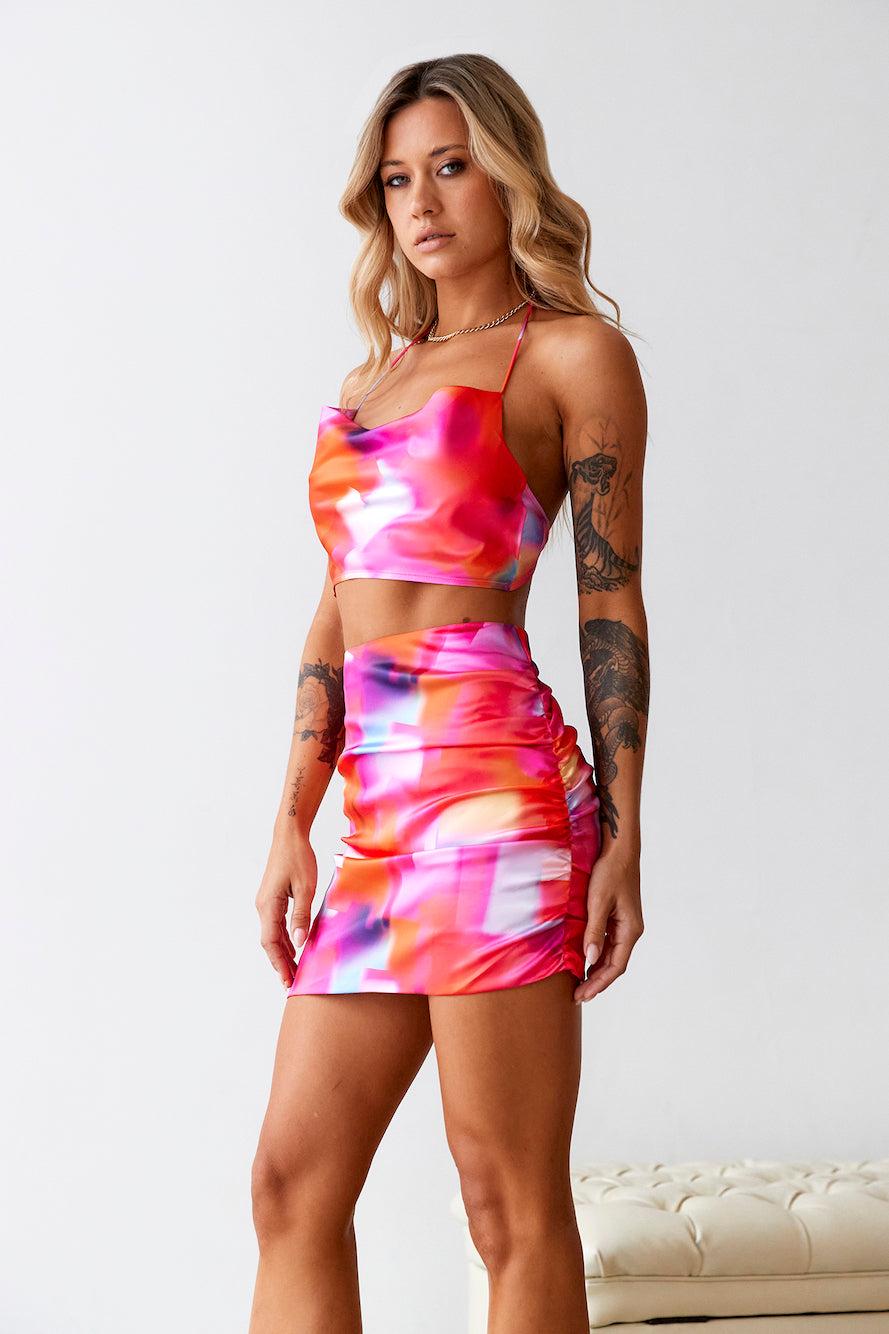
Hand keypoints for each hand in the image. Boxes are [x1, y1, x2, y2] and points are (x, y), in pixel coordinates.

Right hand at [255, 830, 317, 988]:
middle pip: (270, 942)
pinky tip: (294, 947)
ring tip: (293, 971)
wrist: (289, 836)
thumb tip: (300, 941)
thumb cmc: (298, 858)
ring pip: (272, 934)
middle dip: (280, 963)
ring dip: (282, 953)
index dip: (279, 963)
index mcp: (268, 905)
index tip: (286, 980)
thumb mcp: (305, 887)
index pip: (271, 942)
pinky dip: (284, 939)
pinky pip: (276, 924)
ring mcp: (266, 902)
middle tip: (291, 983)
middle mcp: (263, 906)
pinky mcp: (273, 898)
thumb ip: (301, 915)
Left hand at [574, 845, 643, 1003]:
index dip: (599, 983)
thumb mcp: (598, 902)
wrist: (618, 849)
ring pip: (611, 955)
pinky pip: (608, 942)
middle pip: (614, 964)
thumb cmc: (609, 872)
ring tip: (578, 983)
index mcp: (630, 930)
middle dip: (596, 981)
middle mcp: (631, 930)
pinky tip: (584, 959)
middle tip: (577, 995)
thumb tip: (590, 960)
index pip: (616, 967)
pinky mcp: (617, 916)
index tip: (582, 995)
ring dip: (596, 970)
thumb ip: (593, 931)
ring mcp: (625, 924)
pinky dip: (596, 954)